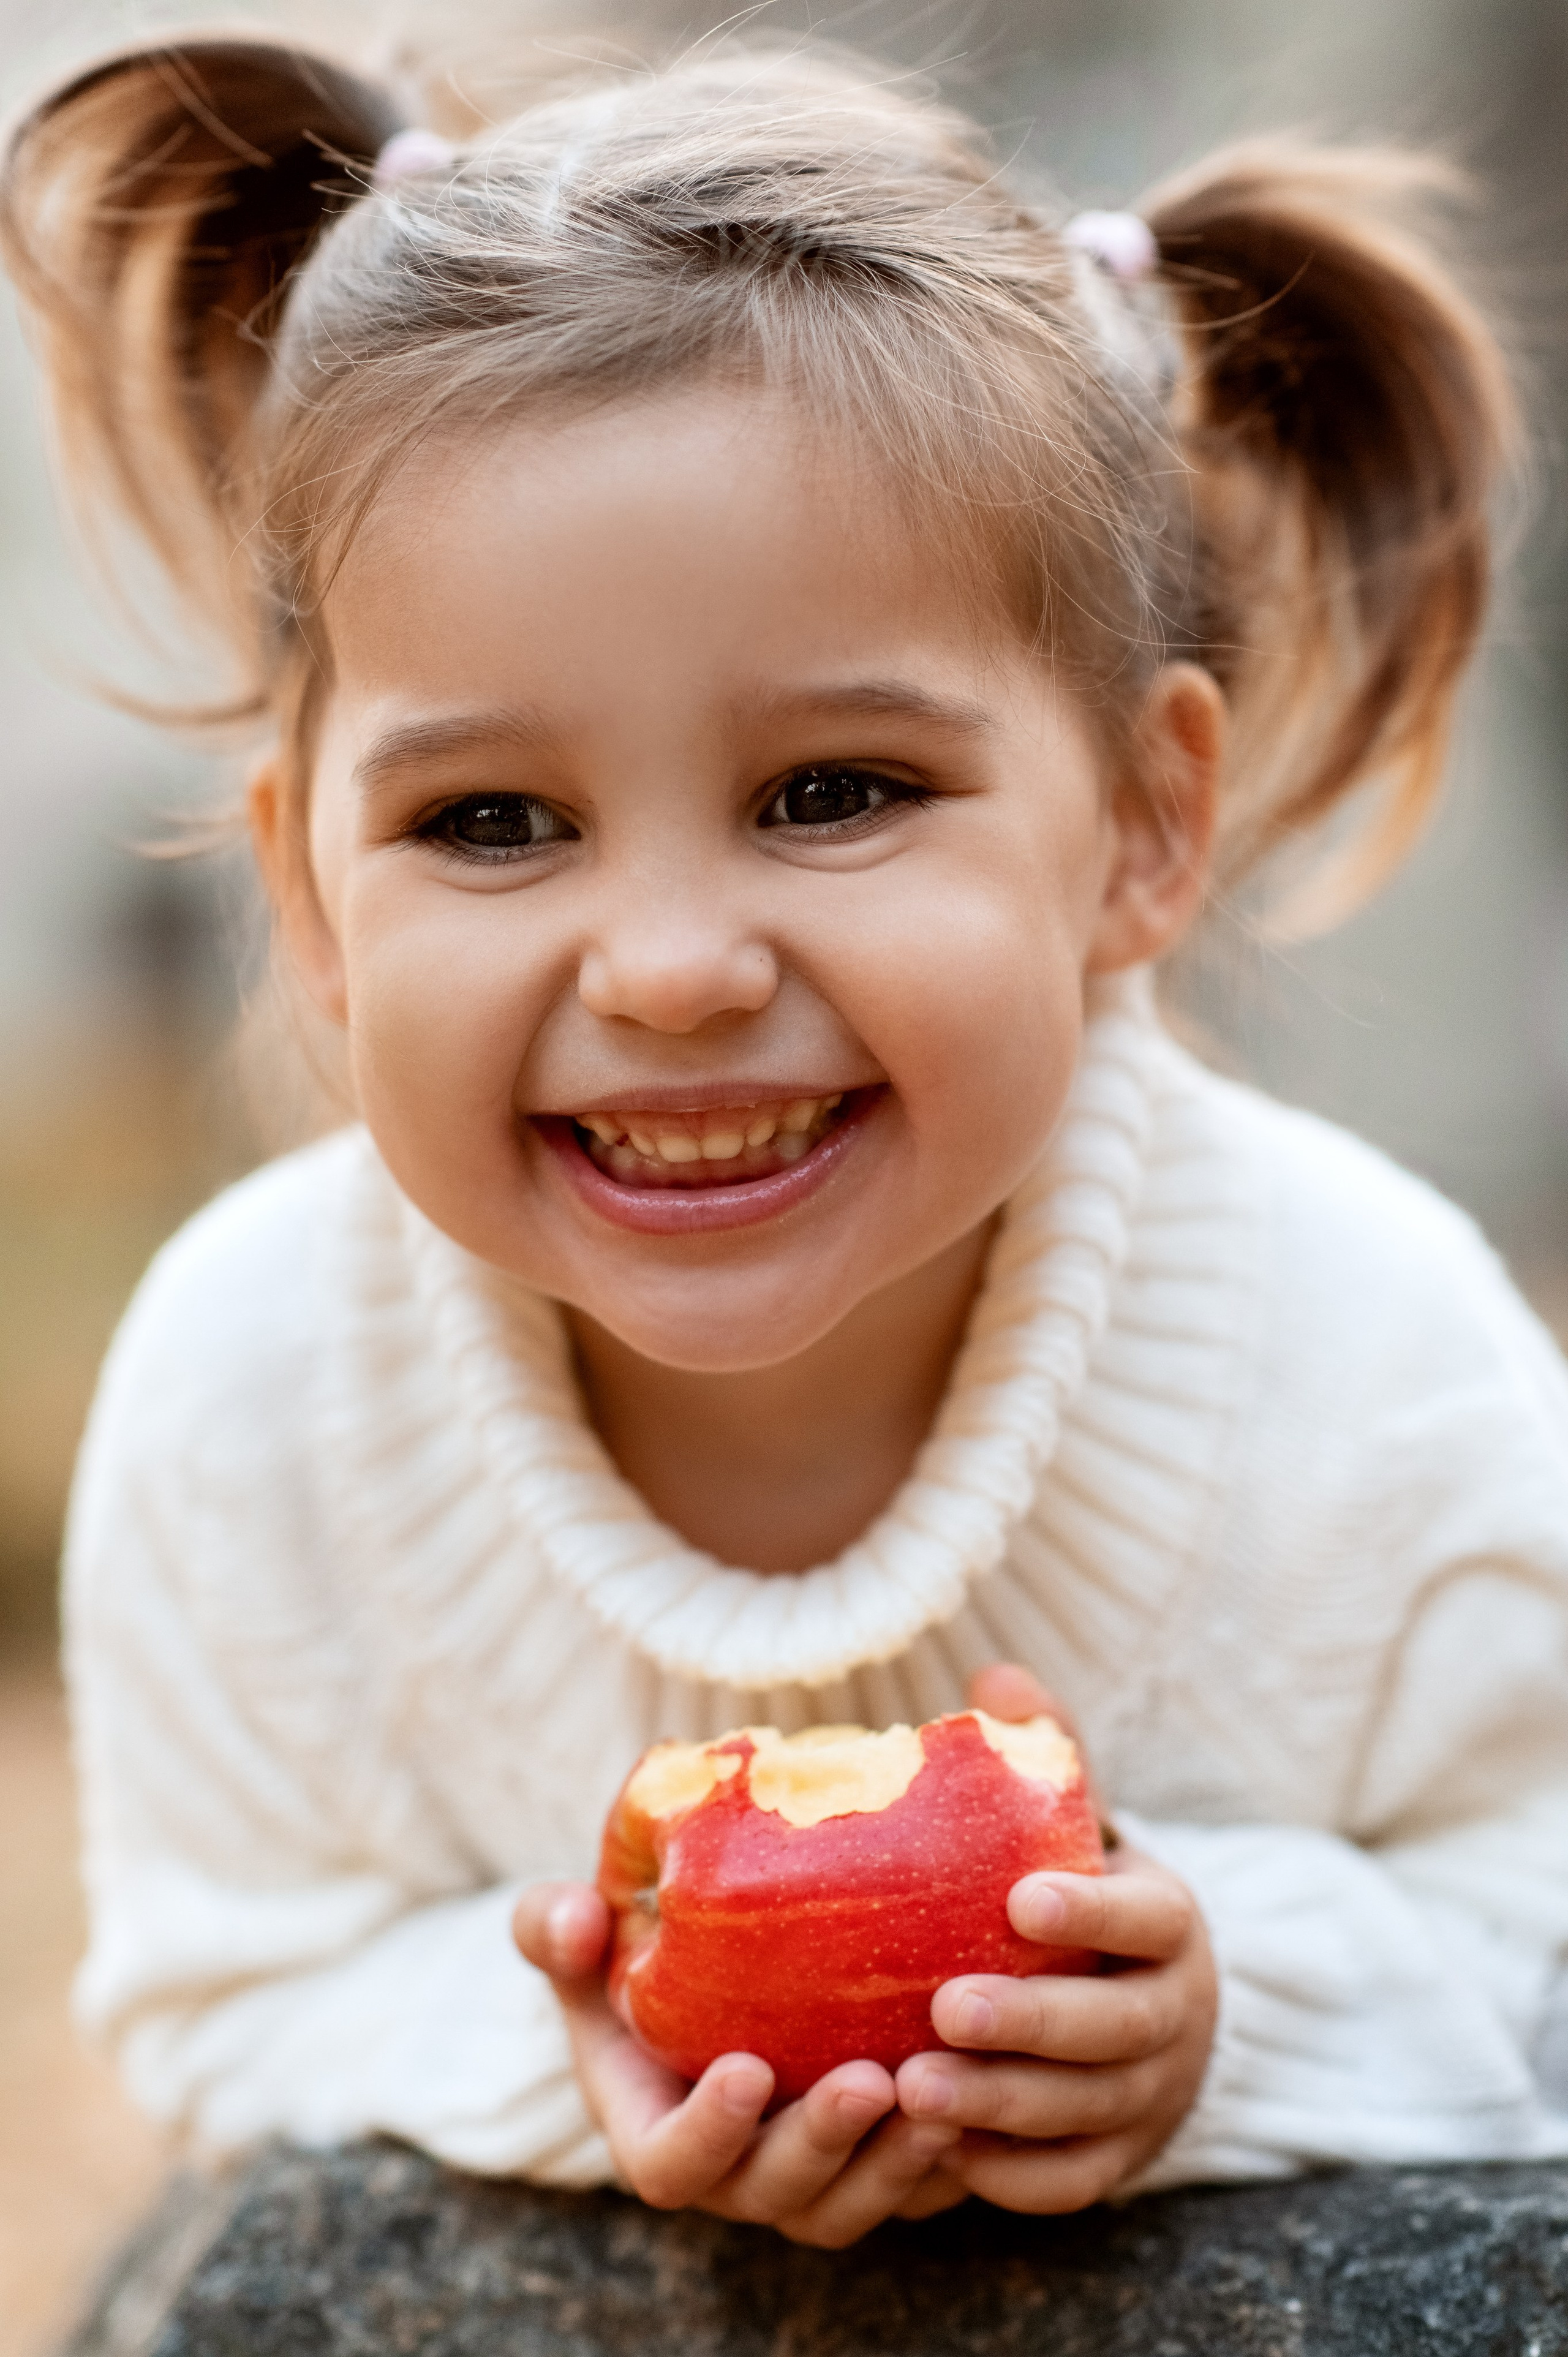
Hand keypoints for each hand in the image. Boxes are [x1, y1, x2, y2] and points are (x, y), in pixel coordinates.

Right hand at [513, 1883, 965, 2246]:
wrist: (707, 1979)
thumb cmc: (632, 1960)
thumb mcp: (580, 1941)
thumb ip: (553, 1928)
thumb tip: (572, 1917)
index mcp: (654, 2134)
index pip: (671, 2165)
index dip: (708, 2131)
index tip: (746, 2067)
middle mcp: (733, 2173)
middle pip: (779, 2194)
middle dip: (826, 2148)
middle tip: (871, 2082)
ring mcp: (806, 2178)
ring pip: (854, 2203)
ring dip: (899, 2163)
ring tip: (946, 2099)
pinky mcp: (871, 2163)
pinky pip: (914, 2188)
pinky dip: (951, 2160)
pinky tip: (992, 2104)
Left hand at [891, 1664, 1216, 2212]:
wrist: (1155, 2005)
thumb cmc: (1087, 1897)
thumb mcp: (1085, 1824)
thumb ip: (1048, 1752)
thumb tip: (996, 1675)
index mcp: (1167, 1924)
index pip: (1143, 1917)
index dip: (1092, 1912)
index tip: (1021, 1901)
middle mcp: (1172, 2015)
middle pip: (1113, 2030)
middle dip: (1031, 2025)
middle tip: (943, 2010)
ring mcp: (1151, 2096)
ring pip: (1086, 2114)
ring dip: (1002, 2107)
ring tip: (912, 2092)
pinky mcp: (1119, 2159)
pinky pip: (1070, 2180)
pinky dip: (1011, 2173)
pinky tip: (938, 2153)